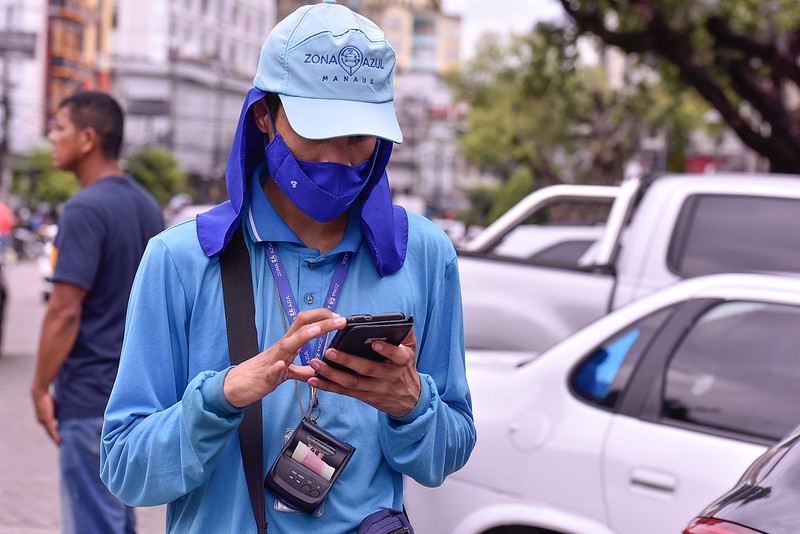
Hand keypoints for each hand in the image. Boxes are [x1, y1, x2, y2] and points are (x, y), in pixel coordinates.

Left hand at [32, 388, 59, 444]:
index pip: (49, 428)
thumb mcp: (54, 406)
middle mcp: (42, 422)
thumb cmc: (47, 397)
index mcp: (43, 419)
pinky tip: (59, 441)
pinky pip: (51, 429)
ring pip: (50, 433)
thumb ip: (57, 412)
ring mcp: (43, 421)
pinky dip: (55, 435)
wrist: (40, 393)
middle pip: (49, 433)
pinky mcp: (46, 419)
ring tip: (61, 446)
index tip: (59, 439)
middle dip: (55, 439)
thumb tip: (64, 414)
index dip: (54, 434)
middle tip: (60, 446)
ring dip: (55, 440)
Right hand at [223, 309, 345, 407]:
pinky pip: (270, 371)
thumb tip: (317, 371)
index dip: (323, 318)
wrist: (235, 386)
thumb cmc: (260, 375)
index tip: (339, 319)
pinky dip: (276, 367)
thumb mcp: (286, 372)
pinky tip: (281, 365)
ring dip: (303, 336)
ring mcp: (272, 360)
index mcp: (288, 345)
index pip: (306, 323)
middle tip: (339, 319)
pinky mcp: (264, 377)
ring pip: (288, 344)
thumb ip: (301, 371)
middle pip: (301, 326)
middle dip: (321, 321)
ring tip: (318, 330)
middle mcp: (282, 348)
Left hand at [295, 329, 420, 417]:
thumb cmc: (406, 369)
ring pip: (352, 382)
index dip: (386, 350)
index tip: (374, 343)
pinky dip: (328, 386)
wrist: (410, 400)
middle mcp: (389, 376)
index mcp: (402, 361)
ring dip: (332, 373)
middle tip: (330, 351)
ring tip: (316, 364)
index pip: (396, 355)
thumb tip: (399, 320)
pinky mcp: (365, 397)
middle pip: (367, 369)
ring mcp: (376, 389)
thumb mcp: (412, 350)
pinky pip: (345, 392)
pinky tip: (315, 380)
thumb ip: (406, 334)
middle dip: (347, 361)